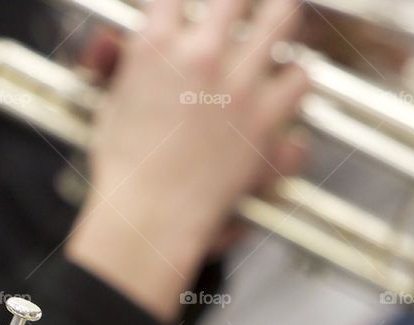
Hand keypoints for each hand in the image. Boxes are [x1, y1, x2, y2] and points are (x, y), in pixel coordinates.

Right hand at [66, 0, 309, 321]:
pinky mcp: (267, 115)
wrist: (151, 214)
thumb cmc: (125, 170)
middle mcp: (201, 54)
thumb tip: (129, 48)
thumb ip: (127, 67)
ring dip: (279, 15)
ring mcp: (240, 82)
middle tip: (239, 6)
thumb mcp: (111, 105)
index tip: (185, 5)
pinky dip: (296, 74)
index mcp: (155, 47)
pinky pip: (302, 76)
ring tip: (275, 19)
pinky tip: (287, 77)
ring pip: (283, 17)